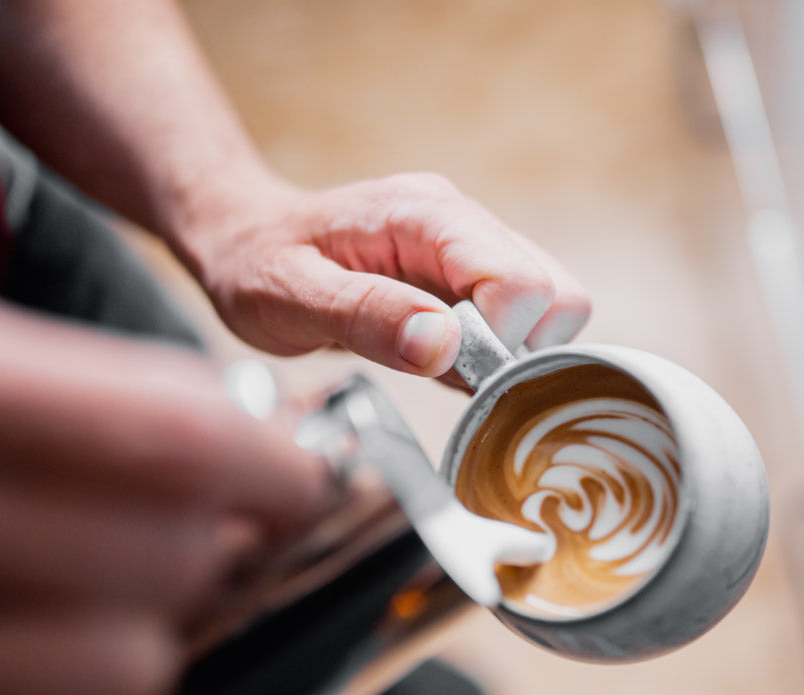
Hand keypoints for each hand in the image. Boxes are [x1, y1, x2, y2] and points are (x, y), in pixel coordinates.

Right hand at [0, 290, 331, 694]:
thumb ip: (71, 395)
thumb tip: (239, 439)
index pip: (164, 441)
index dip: (266, 465)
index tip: (301, 475)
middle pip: (162, 562)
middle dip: (215, 548)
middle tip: (211, 529)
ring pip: (117, 676)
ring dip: (150, 637)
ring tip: (113, 597)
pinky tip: (38, 665)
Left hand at [175, 172, 590, 376]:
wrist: (245, 238)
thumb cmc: (258, 265)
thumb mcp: (289, 297)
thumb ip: (367, 317)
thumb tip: (443, 346)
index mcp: (425, 215)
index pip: (521, 282)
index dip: (498, 341)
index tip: (444, 364)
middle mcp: (463, 223)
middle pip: (557, 296)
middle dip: (518, 351)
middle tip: (450, 370)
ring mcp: (474, 247)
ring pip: (552, 310)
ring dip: (509, 355)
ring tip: (437, 362)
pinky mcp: (473, 276)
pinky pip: (522, 321)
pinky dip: (495, 355)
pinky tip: (440, 357)